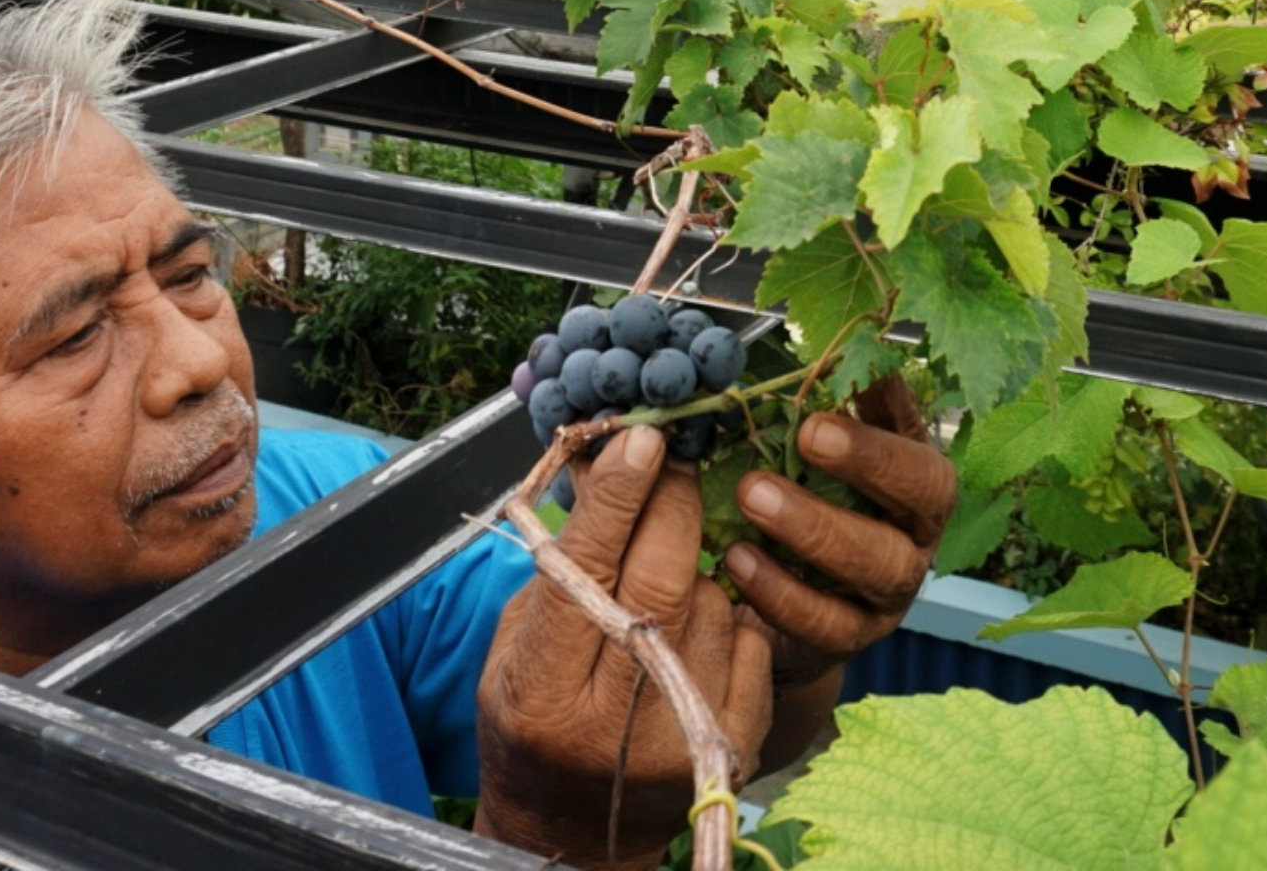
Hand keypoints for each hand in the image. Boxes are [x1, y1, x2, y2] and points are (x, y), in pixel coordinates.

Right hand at [475, 425, 776, 870]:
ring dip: (696, 559)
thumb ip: (559, 569)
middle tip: (673, 456)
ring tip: (670, 557)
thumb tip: (603, 469)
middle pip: (661, 577)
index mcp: (544, 691)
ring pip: (710, 598)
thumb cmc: (534, 719)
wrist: (576, 828)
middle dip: (671, 501)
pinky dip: (730, 607)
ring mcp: (685, 732)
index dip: (617, 497)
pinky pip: (749, 632)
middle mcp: (616, 719)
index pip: (588, 572)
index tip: (639, 438)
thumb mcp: (516, 646)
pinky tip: (701, 612)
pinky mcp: (735, 738)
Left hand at [721, 376, 955, 686]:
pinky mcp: (851, 638)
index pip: (925, 451)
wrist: (792, 603)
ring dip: (816, 527)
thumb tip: (832, 346)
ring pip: (878, 566)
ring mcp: (890, 593)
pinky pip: (828, 624)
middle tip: (804, 435)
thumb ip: (834, 404)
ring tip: (752, 496)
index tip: (828, 407)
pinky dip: (781, 592)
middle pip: (922, 501)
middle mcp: (918, 535)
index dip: (886, 431)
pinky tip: (737, 560)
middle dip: (866, 464)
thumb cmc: (810, 500)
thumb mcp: (824, 452)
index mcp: (918, 481)